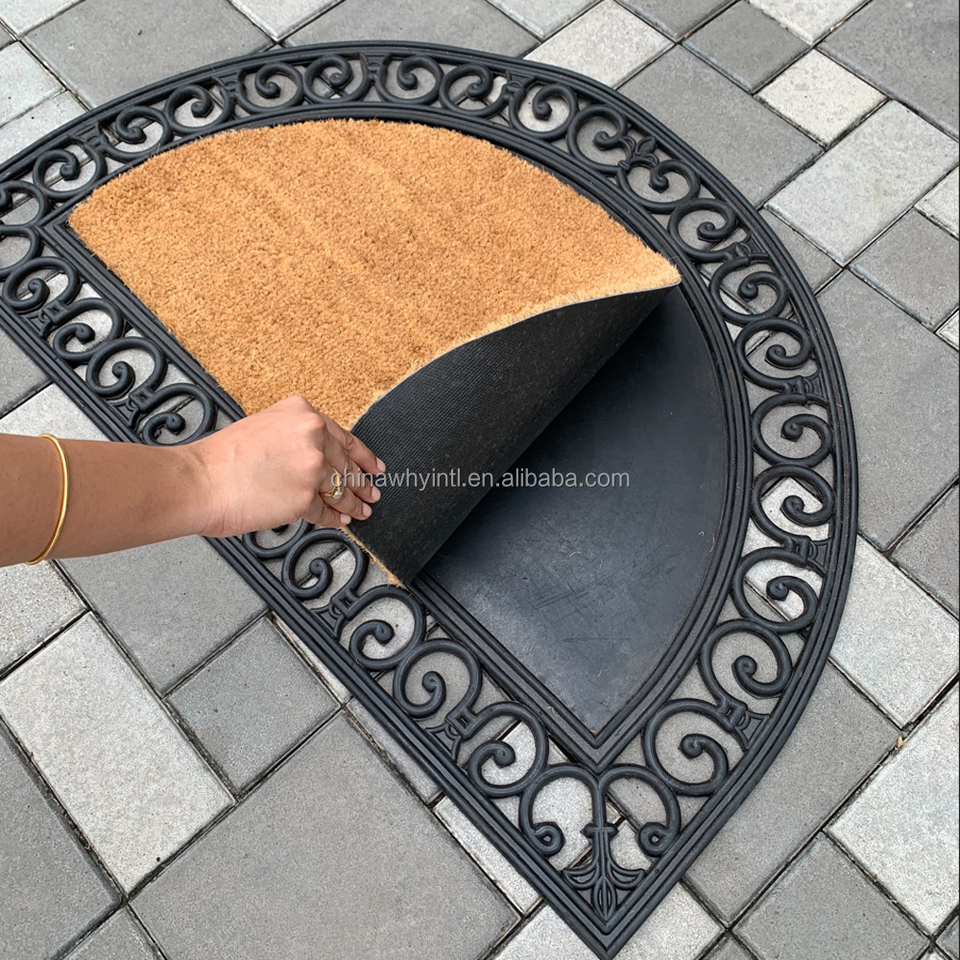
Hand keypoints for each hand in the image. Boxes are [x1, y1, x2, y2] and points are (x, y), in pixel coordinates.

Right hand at [189, 396, 384, 538]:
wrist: (199, 480)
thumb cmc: (221, 459)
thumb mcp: (264, 426)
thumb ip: (295, 437)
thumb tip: (318, 457)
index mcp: (302, 413)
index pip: (344, 437)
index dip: (363, 456)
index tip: (375, 466)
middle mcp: (311, 436)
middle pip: (345, 465)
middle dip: (361, 483)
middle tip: (372, 493)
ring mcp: (311, 467)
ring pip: (340, 490)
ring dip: (352, 504)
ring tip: (361, 511)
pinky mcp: (304, 498)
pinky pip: (324, 511)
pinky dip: (333, 519)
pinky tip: (339, 521)